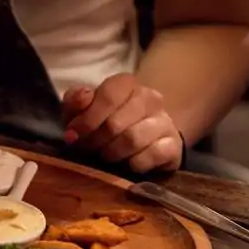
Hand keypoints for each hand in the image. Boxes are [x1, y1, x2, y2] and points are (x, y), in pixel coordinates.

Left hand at [63, 74, 182, 173]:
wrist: (144, 138)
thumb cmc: (106, 121)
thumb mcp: (83, 110)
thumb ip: (76, 100)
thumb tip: (83, 98)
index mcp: (127, 84)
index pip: (108, 95)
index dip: (87, 119)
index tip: (73, 135)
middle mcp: (151, 98)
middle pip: (116, 123)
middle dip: (96, 141)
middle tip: (89, 149)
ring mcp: (165, 121)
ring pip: (133, 139)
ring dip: (113, 153)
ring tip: (106, 156)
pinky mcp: (174, 146)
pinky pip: (153, 155)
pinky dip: (135, 164)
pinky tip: (129, 163)